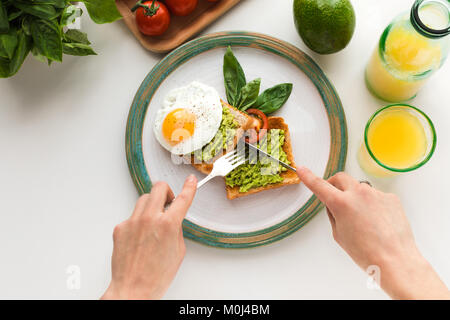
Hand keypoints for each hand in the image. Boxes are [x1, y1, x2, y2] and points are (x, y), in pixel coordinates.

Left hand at [101, 175, 196, 299]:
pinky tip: (140, 237)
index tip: (191, 181)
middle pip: (158, 188)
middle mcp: (149, 219)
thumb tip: (172, 220)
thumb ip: (176, 230)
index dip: (189, 187)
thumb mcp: (178, 252)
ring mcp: (132, 222)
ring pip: (144, 199)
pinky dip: (138, 221)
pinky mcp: (120, 228)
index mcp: (168, 225)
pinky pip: (132, 216)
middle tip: (168, 201)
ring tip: (153, 222)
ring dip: (152, 205)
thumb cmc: (155, 276)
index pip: (182, 199)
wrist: (132, 290)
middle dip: (166, 191)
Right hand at [297, 166, 449, 299]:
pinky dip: (373, 205)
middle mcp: (359, 194)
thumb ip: (334, 214)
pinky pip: (376, 196)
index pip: (319, 185)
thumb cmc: (367, 253)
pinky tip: (377, 221)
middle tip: (335, 196)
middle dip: (335, 184)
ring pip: (360, 188)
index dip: (308, 177)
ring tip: (362, 219)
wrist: (394, 260)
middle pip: (341, 178)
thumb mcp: (339, 234)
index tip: (302, 170)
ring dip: (356, 197)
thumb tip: (335, 204)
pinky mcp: (391, 198)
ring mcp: (376, 194)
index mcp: (341, 204)